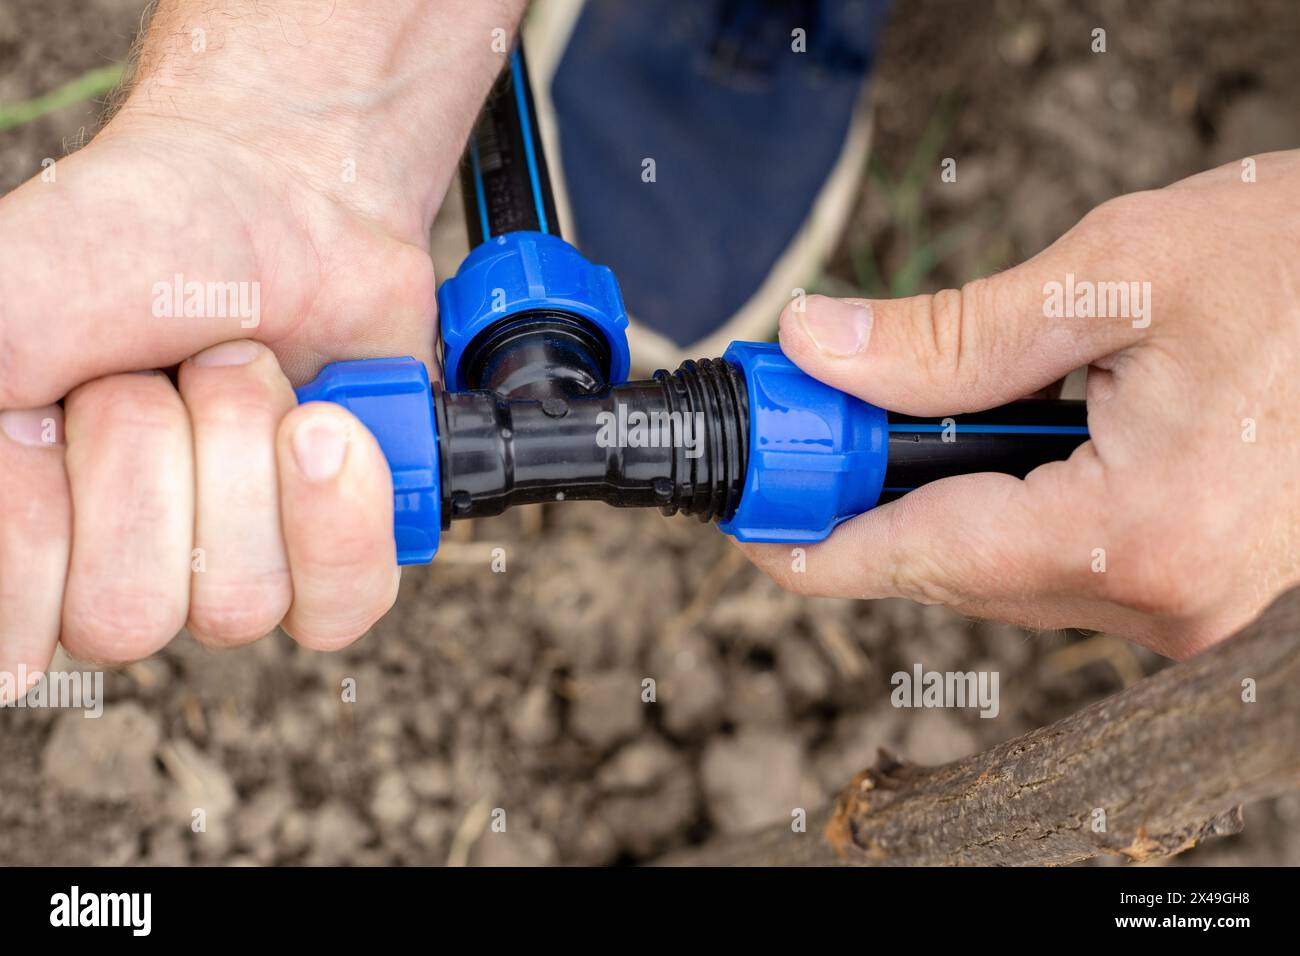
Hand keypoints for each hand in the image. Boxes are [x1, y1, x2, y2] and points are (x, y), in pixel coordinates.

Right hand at [0, 0, 524, 687]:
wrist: (291, 197)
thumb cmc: (143, 238)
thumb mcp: (18, 293)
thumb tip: (1, 534)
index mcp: (17, 524)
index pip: (14, 622)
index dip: (35, 506)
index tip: (47, 399)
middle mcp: (115, 566)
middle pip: (123, 616)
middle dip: (147, 458)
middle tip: (162, 370)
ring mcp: (229, 568)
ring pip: (235, 604)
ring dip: (242, 452)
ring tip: (239, 367)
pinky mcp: (329, 554)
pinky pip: (339, 604)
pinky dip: (340, 513)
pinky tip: (329, 429)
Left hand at [738, 151, 1299, 658]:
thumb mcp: (1116, 276)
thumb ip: (952, 334)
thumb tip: (821, 348)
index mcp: (1147, 534)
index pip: (926, 558)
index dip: (817, 540)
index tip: (746, 521)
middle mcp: (1169, 601)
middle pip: (957, 571)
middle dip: (869, 505)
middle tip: (805, 438)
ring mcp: (1188, 606)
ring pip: (1006, 572)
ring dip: (936, 503)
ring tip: (883, 428)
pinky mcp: (1197, 586)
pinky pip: (1062, 565)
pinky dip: (1004, 511)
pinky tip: (984, 451)